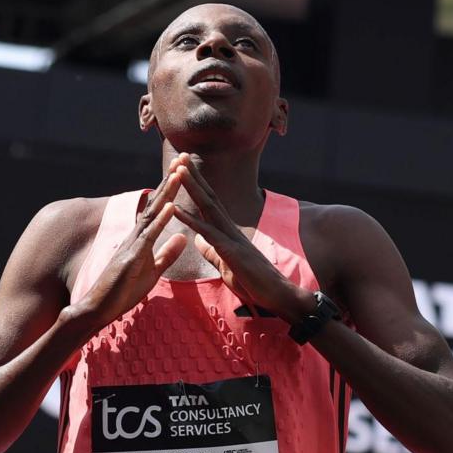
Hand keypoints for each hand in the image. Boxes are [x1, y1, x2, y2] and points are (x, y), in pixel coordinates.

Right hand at [68, 168, 187, 329]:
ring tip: (179, 174)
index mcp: (142, 239)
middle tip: (182, 160)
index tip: (183, 171)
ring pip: (152, 214)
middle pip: (155, 204)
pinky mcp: (131, 258)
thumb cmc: (123, 292)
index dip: (171, 190)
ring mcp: (132, 245)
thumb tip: (182, 235)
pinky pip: (148, 236)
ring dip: (166, 193)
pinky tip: (170, 206)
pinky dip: (160, 220)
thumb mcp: (153, 271)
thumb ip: (167, 253)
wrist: (99, 309)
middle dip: (169, 182)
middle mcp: (136, 237)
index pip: (159, 210)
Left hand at [169, 155, 312, 321]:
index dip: (196, 186)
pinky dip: (190, 220)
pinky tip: (175, 209)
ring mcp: (231, 238)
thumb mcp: (225, 265)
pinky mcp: (231, 252)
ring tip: (177, 170)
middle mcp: (229, 229)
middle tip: (179, 156)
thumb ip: (211, 251)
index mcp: (227, 232)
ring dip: (191, 188)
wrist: (277, 296)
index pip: (209, 203)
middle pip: (208, 197)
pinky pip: (207, 233)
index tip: (183, 168)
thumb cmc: (253, 282)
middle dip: (193, 177)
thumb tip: (197, 239)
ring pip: (208, 207)